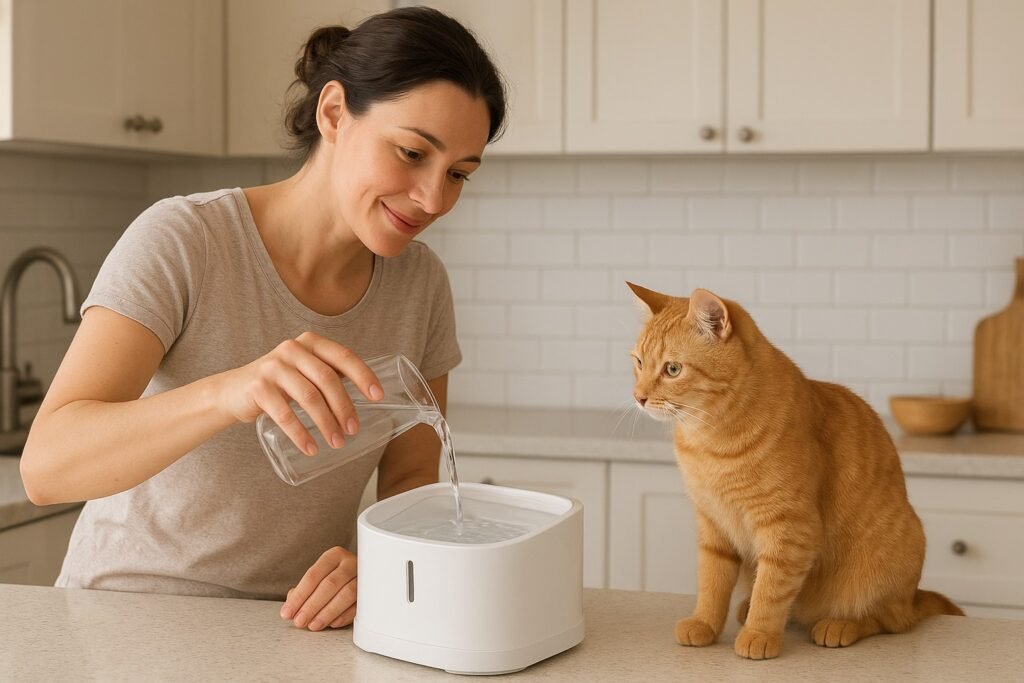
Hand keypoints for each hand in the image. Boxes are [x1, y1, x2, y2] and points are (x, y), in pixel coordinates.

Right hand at [216, 331, 382, 454]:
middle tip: (354, 430)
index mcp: (311, 343)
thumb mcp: (305, 371)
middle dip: (344, 407)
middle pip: (328, 379)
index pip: (343, 356)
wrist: (233, 391)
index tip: (378, 396)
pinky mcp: (258, 387)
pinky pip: (284, 414)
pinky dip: (300, 434)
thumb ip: (330, 375)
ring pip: (309, 397)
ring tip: (336, 442)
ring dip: (326, 423)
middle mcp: (292, 349)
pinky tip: (310, 448)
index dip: (363, 376)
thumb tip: (369, 395)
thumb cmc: (280, 384)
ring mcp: (273, 367)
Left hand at [280, 546, 357, 630]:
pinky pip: (359, 605)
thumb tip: (290, 609)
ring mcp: (363, 577)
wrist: (357, 576)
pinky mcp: (371, 592)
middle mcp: (350, 563)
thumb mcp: (316, 579)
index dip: (299, 595)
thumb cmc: (332, 579)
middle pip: (330, 584)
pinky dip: (344, 616)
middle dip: (312, 605)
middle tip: (300, 621)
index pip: (313, 575)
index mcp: (334, 556)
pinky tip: (332, 624)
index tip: (288, 612)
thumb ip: (301, 592)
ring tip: (313, 625)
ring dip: (328, 612)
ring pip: (347, 594)